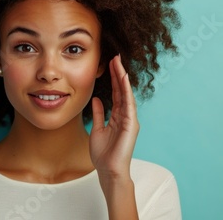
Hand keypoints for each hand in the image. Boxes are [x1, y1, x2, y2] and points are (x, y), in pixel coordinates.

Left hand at [89, 55, 139, 178]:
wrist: (108, 170)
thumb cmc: (103, 153)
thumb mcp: (97, 129)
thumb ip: (98, 113)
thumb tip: (96, 99)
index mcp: (117, 116)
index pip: (116, 93)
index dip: (113, 78)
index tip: (110, 63)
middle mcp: (125, 116)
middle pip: (122, 90)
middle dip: (118, 73)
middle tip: (115, 57)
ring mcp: (129, 120)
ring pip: (126, 94)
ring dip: (122, 78)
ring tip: (119, 63)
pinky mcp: (131, 125)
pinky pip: (128, 105)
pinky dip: (127, 91)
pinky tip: (124, 80)